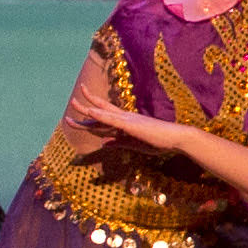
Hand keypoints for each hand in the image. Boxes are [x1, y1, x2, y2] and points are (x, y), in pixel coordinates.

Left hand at [68, 101, 186, 157]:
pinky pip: (111, 119)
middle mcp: (125, 117)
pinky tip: (90, 110)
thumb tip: (103, 143)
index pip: (104, 119)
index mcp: (126, 123)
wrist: (176, 138)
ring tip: (73, 103)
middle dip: (84, 107)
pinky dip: (99, 114)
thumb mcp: (134, 145)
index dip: (90, 117)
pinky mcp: (130, 124)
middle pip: (100, 111)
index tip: (78, 116)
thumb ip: (119, 143)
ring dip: (87, 107)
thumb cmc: (159, 142)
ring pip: (103, 113)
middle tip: (71, 102)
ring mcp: (127, 120)